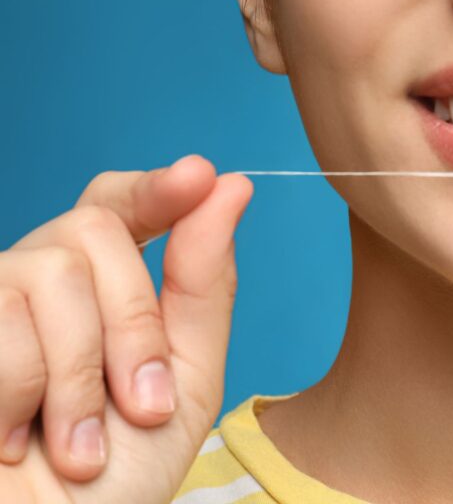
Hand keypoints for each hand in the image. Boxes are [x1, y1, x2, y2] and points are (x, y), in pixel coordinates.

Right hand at [0, 155, 252, 503]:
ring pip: (47, 274)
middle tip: (141, 408)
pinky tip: (14, 443)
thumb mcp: (185, 381)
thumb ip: (203, 287)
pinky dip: (23, 396)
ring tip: (79, 445)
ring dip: (82, 378)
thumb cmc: (116, 478)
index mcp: (97, 292)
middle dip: (134, 325)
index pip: (115, 206)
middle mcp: (34, 287)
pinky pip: (0, 326)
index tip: (199, 176)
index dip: (155, 188)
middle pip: (91, 231)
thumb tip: (231, 186)